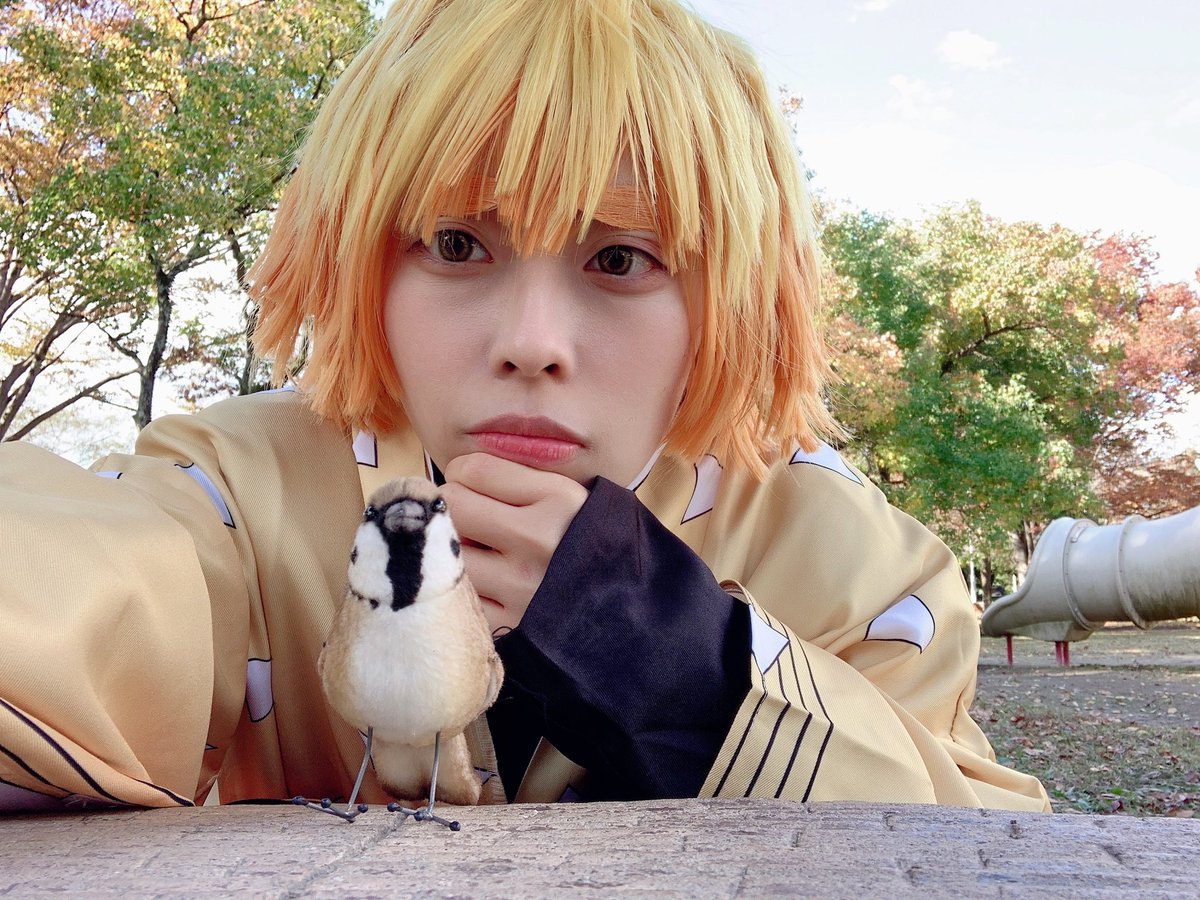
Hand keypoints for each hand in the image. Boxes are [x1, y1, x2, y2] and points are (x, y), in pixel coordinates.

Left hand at [440, 453, 588, 633]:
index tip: (470, 484)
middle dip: (452, 506)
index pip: (474, 469)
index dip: (463, 473)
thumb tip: (459, 476)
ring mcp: (522, 585)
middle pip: (453, 504)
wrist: (638, 615)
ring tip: (478, 553)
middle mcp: (539, 539)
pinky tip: (487, 588)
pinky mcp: (511, 626)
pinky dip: (465, 589)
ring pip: (449, 552)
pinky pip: (460, 595)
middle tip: (467, 517)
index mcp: (560, 499)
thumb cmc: (598, 548)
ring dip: (454, 550)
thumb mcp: (577, 500)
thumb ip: (524, 482)